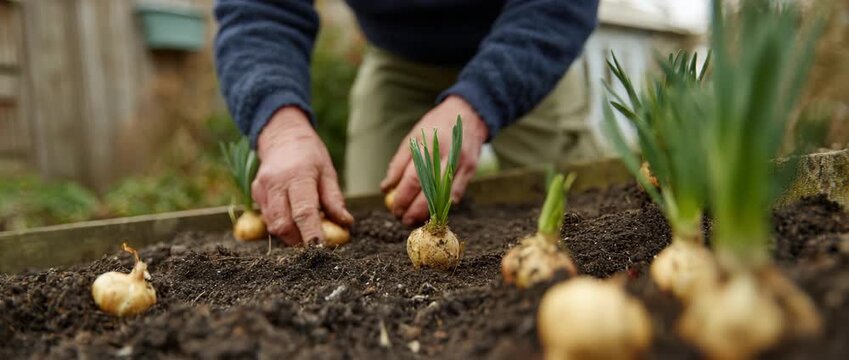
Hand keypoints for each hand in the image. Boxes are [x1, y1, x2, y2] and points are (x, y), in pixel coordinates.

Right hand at [253, 107, 353, 245]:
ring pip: (273, 225)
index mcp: (297, 176)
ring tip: (306, 229)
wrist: (283, 135)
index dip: (311, 234)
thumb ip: (334, 199)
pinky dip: (282, 225)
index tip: (320, 249)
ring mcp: (262, 189)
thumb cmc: (310, 154)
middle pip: (283, 224)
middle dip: (299, 240)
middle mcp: (275, 184)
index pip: (303, 212)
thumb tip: (346, 223)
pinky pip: (268, 218)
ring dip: (290, 235)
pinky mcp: (256, 194)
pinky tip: (293, 217)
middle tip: (315, 243)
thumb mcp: (327, 172)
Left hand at [380, 95, 487, 225]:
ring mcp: (459, 162)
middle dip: (412, 209)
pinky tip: (434, 211)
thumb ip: (399, 162)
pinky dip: (444, 205)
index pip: (411, 178)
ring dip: (427, 212)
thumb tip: (386, 187)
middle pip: (427, 189)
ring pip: (442, 195)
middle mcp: (444, 154)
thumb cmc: (435, 127)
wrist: (468, 114)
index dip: (400, 197)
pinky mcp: (470, 168)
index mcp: (426, 144)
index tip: (392, 207)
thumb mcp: (414, 136)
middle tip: (401, 219)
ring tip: (415, 220)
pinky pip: (456, 193)